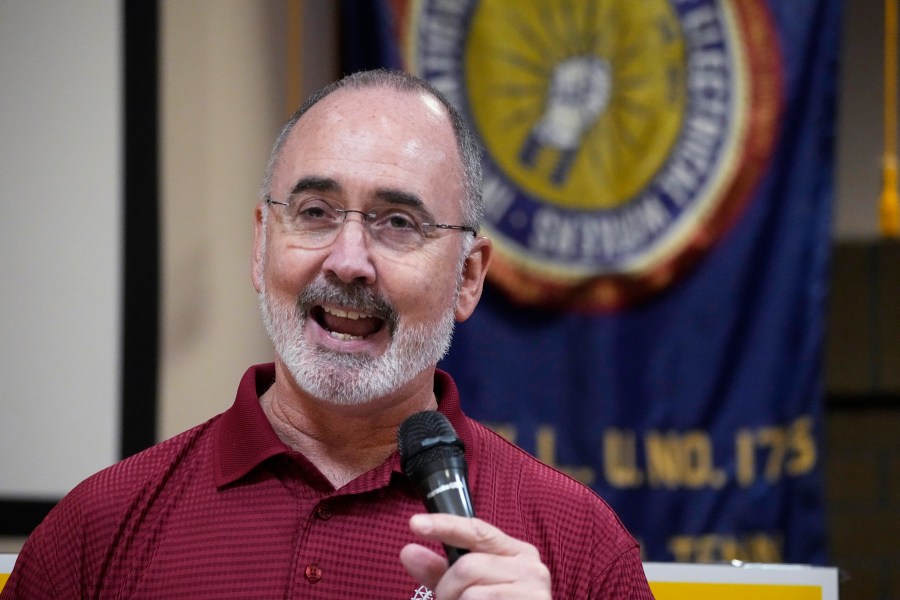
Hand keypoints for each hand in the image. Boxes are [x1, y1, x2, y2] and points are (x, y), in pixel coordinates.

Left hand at [400, 513, 551, 598]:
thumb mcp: (468, 588)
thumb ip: (440, 571)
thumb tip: (408, 551)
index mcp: (517, 553)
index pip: (477, 530)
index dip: (445, 525)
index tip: (415, 523)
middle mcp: (531, 568)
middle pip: (466, 567)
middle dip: (447, 589)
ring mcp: (534, 592)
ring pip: (470, 593)